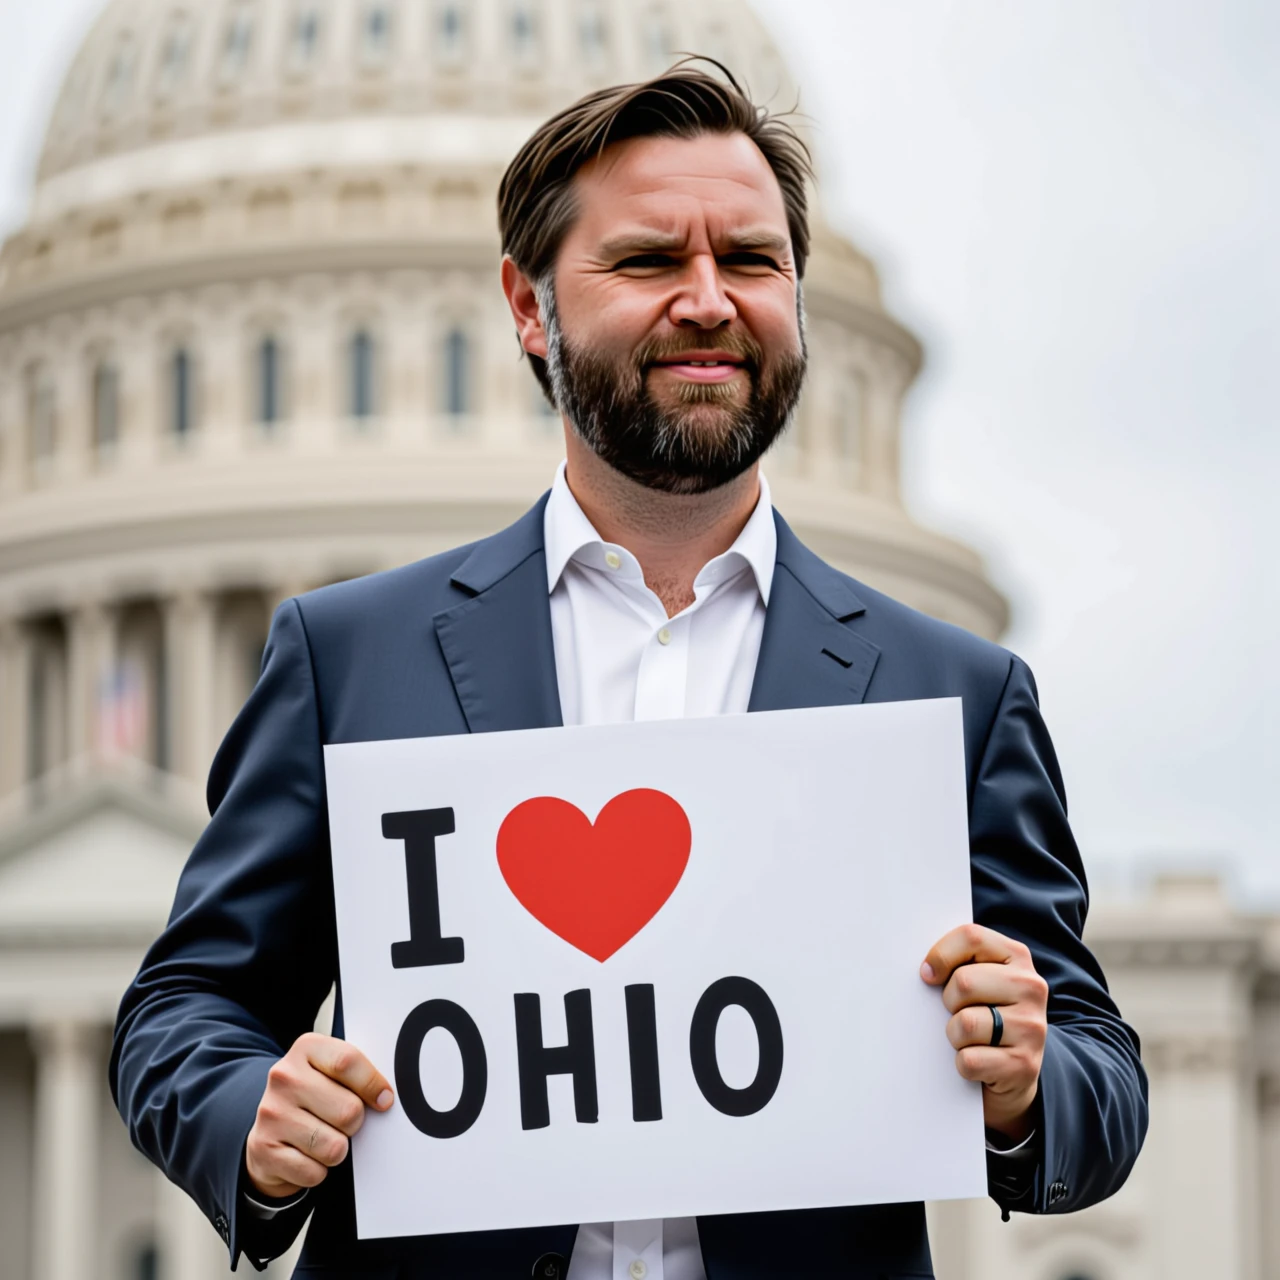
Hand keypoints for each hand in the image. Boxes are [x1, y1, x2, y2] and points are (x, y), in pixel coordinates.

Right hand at [245, 1033, 393, 1199]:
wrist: (268, 1132)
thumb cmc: (313, 1099)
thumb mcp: (331, 1073)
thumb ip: (357, 1074)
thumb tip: (386, 1097)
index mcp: (306, 1048)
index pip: (348, 1061)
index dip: (373, 1084)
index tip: (384, 1100)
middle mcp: (284, 1077)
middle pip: (348, 1110)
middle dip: (355, 1123)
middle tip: (345, 1122)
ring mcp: (271, 1113)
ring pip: (334, 1147)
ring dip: (337, 1150)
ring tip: (324, 1138)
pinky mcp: (264, 1149)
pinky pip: (314, 1172)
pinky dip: (318, 1171)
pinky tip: (306, 1156)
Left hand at [921, 924, 1047, 1140]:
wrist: (1016, 1069)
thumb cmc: (986, 1012)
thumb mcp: (980, 976)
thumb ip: (958, 960)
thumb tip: (927, 971)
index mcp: (1017, 957)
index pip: (971, 937)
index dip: (941, 955)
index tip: (929, 974)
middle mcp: (1032, 987)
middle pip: (964, 982)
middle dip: (949, 1001)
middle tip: (957, 1011)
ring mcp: (1032, 1027)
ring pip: (965, 1024)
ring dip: (955, 1035)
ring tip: (968, 1038)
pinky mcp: (1024, 1065)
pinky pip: (970, 1060)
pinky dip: (963, 1064)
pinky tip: (977, 1060)